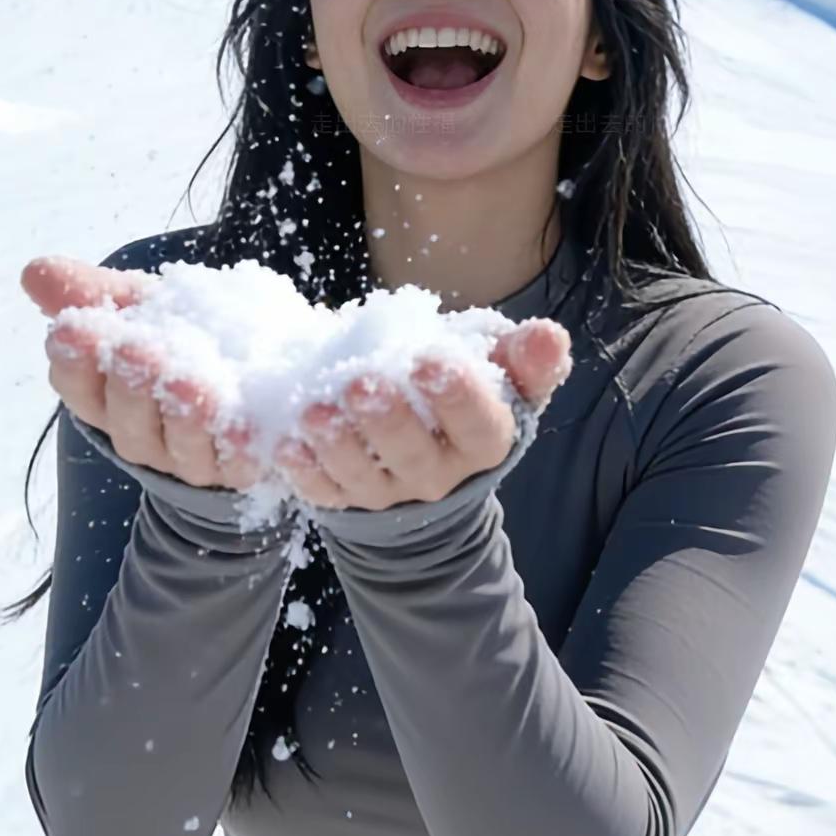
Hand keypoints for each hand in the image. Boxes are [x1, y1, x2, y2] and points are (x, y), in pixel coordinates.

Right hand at [20, 255, 265, 489]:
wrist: (254, 371)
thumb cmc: (182, 335)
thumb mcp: (141, 307)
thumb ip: (93, 292)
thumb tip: (34, 272)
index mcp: (109, 399)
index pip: (80, 389)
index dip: (74, 361)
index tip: (71, 327)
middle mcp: (146, 435)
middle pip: (131, 422)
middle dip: (131, 385)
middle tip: (134, 347)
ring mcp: (195, 457)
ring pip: (186, 444)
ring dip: (186, 414)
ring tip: (189, 380)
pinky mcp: (246, 466)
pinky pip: (246, 462)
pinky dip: (249, 446)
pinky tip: (250, 425)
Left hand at [271, 320, 571, 511]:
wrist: (433, 468)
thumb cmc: (468, 407)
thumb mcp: (505, 383)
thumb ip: (525, 360)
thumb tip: (548, 336)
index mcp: (484, 443)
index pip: (478, 425)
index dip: (456, 397)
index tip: (429, 360)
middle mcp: (438, 475)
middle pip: (414, 454)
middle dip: (386, 419)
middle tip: (360, 381)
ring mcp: (389, 491)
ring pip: (364, 474)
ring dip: (337, 444)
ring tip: (314, 410)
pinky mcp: (347, 499)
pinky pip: (325, 492)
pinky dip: (305, 471)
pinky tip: (286, 445)